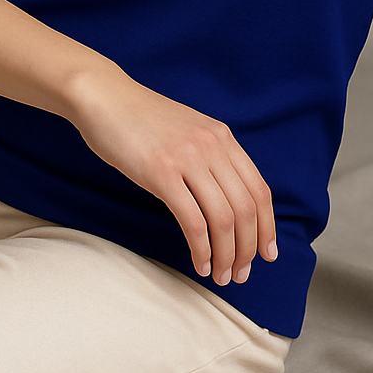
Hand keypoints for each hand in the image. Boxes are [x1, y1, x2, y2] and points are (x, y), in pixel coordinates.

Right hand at [67, 69, 277, 287]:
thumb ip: (209, 155)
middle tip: (240, 274)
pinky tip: (199, 262)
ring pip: (223, 219)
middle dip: (248, 248)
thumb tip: (224, 196)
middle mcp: (212, 146)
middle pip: (246, 208)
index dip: (267, 226)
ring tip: (221, 275)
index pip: (259, 189)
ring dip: (227, 255)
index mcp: (222, 137)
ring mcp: (188, 158)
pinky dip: (201, 249)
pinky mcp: (161, 173)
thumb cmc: (139, 119)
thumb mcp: (187, 130)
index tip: (266, 253)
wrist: (104, 97)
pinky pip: (193, 221)